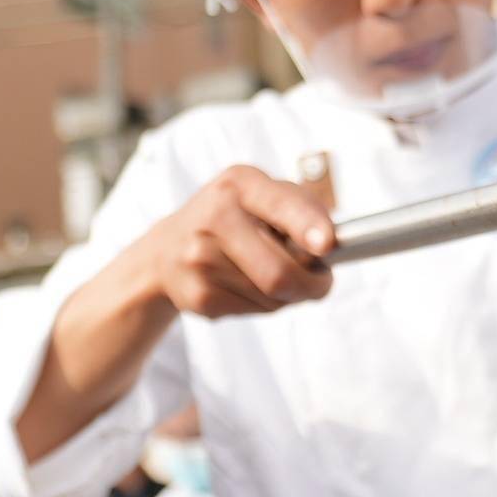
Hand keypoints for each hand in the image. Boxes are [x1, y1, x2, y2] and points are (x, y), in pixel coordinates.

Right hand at [135, 165, 336, 317]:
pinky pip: (256, 311)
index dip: (308, 226)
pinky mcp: (198, 297)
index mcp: (240, 184)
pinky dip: (265, 304)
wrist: (167, 250)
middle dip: (314, 283)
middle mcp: (215, 217)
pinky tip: (247, 285)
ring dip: (289, 294)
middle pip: (282, 272)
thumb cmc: (233, 218)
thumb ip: (302, 210)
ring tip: (271, 273)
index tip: (326, 245)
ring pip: (274, 298)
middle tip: (321, 279)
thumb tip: (329, 247)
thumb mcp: (262, 195)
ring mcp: (201, 260)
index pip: (280, 205)